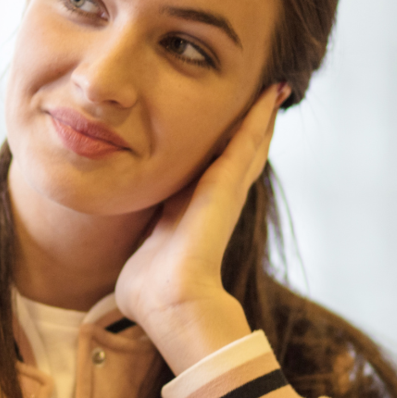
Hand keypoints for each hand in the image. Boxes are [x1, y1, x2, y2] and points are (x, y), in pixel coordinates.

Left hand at [114, 83, 287, 374]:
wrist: (169, 304)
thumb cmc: (149, 294)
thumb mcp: (138, 256)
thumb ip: (135, 248)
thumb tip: (125, 264)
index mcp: (184, 215)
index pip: (202, 175)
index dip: (213, 152)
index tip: (217, 129)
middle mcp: (210, 203)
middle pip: (235, 157)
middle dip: (247, 130)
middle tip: (263, 99)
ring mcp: (223, 195)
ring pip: (247, 147)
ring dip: (259, 119)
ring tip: (272, 93)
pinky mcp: (226, 188)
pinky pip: (245, 144)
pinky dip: (258, 119)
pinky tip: (268, 96)